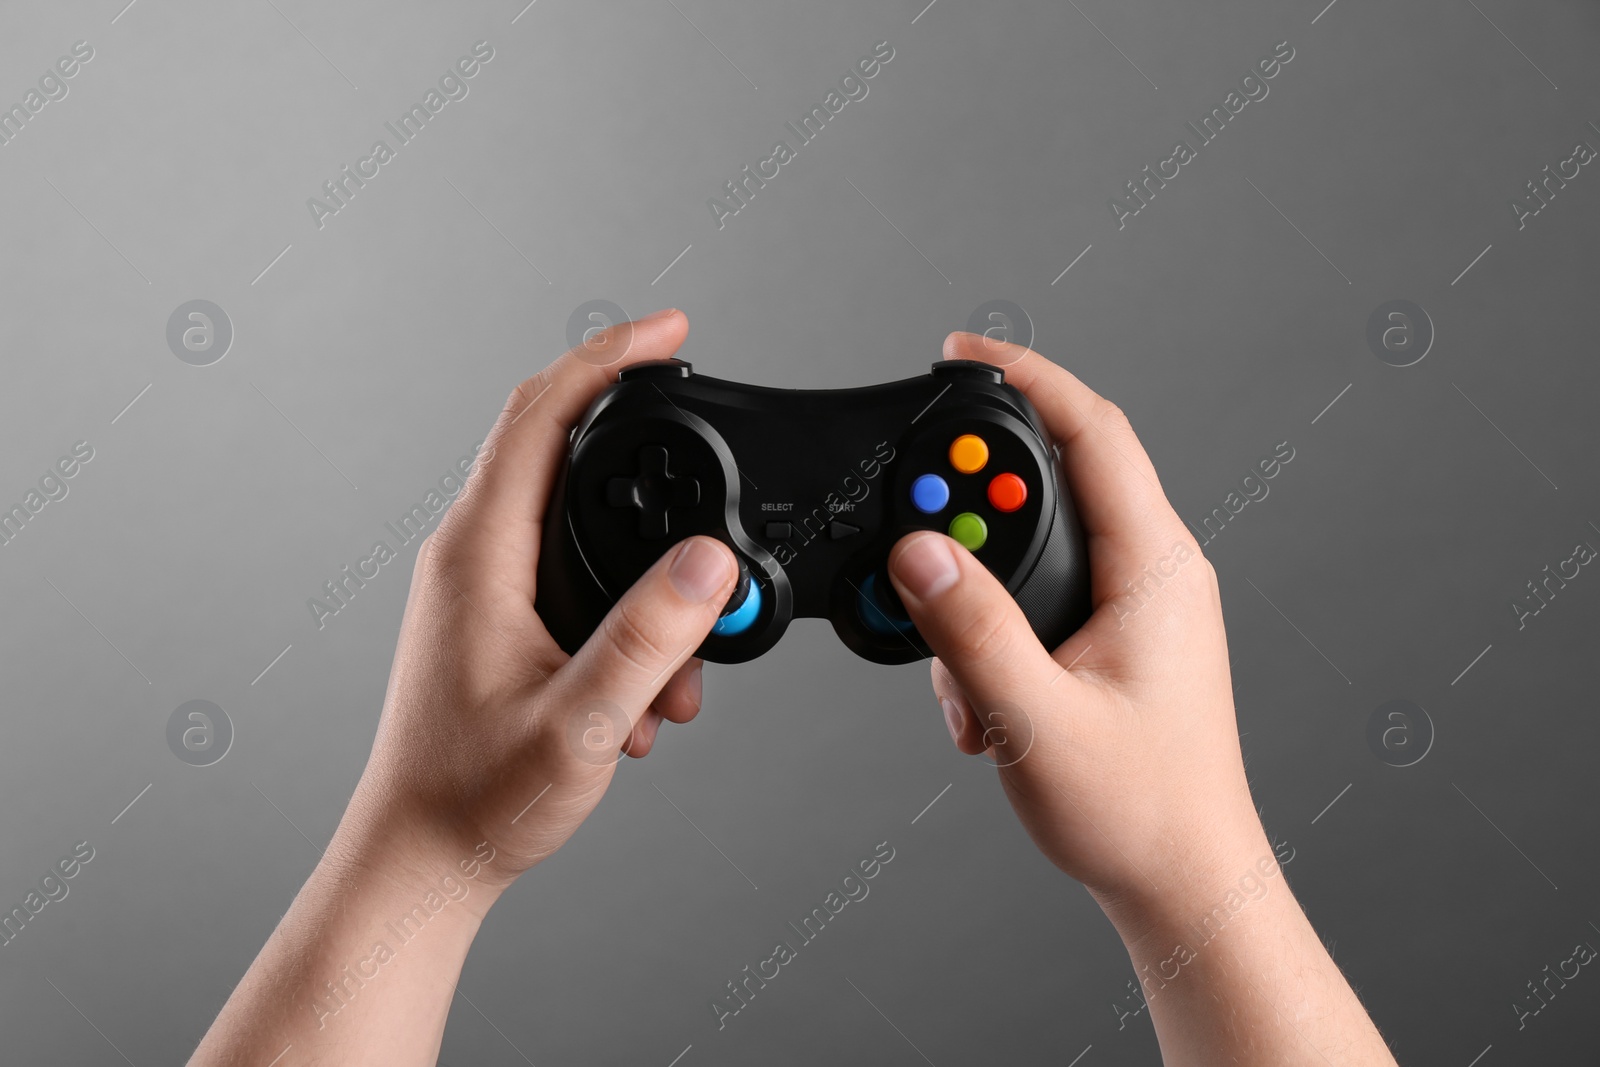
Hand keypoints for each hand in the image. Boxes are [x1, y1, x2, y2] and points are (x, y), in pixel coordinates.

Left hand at [338, 308, 738, 895]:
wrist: (423, 863)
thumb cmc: (476, 800)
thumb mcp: (582, 719)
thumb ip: (651, 635)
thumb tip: (710, 558)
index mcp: (480, 553)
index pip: (541, 413)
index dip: (609, 359)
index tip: (670, 333)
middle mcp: (473, 556)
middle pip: (564, 453)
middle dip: (649, 462)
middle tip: (707, 446)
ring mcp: (483, 589)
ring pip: (581, 534)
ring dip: (648, 581)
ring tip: (684, 673)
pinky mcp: (499, 624)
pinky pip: (576, 585)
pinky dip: (628, 622)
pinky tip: (651, 698)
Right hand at [887, 331, 1261, 915]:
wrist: (1185, 883)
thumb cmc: (1141, 811)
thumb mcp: (1037, 721)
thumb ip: (972, 631)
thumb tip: (918, 555)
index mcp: (1157, 569)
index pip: (1094, 434)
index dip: (1027, 379)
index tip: (961, 352)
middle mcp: (1156, 573)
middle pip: (1055, 483)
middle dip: (974, 515)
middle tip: (920, 544)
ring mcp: (1139, 606)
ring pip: (1037, 550)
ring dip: (978, 599)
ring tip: (963, 685)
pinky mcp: (1116, 638)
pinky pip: (1040, 598)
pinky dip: (994, 635)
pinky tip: (982, 704)